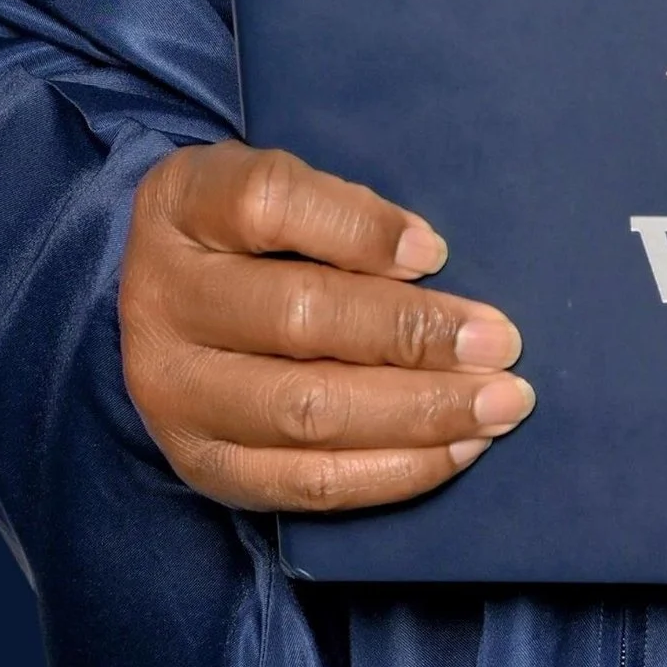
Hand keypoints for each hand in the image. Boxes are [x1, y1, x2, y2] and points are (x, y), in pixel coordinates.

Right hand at [119, 141, 531, 512]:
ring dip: (419, 413)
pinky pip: (304, 483)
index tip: (437, 252)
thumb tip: (423, 259)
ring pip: (306, 413)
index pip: (269, 203)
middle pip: (298, 319)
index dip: (360, 228)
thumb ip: (335, 207)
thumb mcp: (272, 183)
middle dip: (414, 335)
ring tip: (498, 405)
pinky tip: (455, 450)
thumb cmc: (249, 232)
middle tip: (502, 343)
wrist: (166, 303)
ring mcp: (174, 394)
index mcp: (182, 205)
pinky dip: (391, 471)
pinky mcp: (201, 465)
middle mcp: (163, 301)